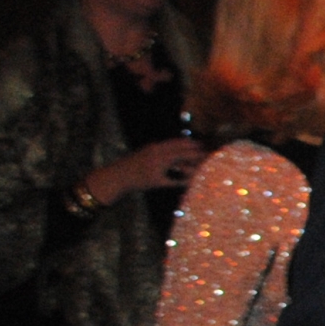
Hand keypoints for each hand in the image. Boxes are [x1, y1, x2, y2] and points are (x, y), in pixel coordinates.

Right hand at [86, 137, 205, 204]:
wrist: (116, 177)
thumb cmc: (132, 166)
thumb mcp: (145, 154)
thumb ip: (159, 151)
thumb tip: (173, 150)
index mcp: (154, 148)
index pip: (175, 143)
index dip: (189, 143)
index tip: (201, 144)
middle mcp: (155, 155)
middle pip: (180, 152)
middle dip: (195, 153)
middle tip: (208, 155)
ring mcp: (155, 167)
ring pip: (178, 164)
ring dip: (192, 166)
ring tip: (204, 167)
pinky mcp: (154, 180)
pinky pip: (173, 180)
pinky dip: (183, 180)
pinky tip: (192, 182)